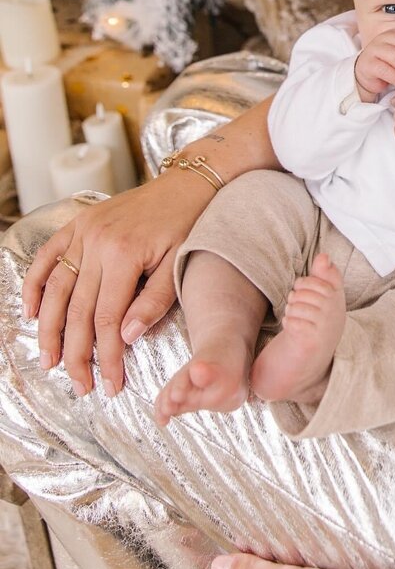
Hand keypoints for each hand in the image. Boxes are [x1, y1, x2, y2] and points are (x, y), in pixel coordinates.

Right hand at [22, 172, 213, 397]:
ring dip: (50, 329)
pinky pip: (48, 256)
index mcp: (123, 254)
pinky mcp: (78, 224)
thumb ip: (153, 301)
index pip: (107, 319)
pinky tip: (31, 313)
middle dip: (77, 354)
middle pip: (78, 310)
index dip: (108, 356)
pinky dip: (34, 285)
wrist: (187, 183)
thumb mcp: (179, 263)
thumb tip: (125, 337)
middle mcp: (97, 243)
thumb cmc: (189, 224)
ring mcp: (83, 231)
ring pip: (56, 288)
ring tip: (50, 361)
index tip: (112, 383)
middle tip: (80, 385)